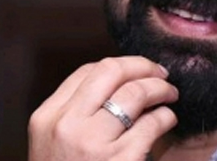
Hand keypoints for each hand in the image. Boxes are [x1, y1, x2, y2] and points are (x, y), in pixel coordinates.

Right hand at [28, 57, 178, 160]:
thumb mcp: (55, 146)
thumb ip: (77, 114)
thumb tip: (121, 81)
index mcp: (46, 118)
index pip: (86, 71)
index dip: (119, 65)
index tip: (137, 70)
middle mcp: (66, 126)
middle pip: (111, 71)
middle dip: (142, 66)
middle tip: (160, 73)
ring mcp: (92, 144)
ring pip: (135, 92)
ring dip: (160, 88)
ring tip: (170, 95)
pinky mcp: (121, 160)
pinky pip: (152, 122)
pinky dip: (166, 116)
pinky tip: (168, 120)